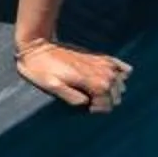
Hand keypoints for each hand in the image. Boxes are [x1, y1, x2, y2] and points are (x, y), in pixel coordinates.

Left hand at [14, 37, 129, 113]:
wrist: (36, 47)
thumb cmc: (41, 70)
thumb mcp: (51, 86)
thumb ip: (71, 97)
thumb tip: (87, 103)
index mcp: (88, 80)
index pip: (108, 102)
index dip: (100, 109)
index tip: (88, 108)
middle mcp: (98, 70)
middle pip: (116, 93)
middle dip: (107, 101)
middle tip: (92, 101)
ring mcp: (97, 62)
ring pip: (119, 81)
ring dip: (113, 89)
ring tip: (99, 93)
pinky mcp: (94, 56)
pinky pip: (115, 63)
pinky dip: (121, 69)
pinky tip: (121, 74)